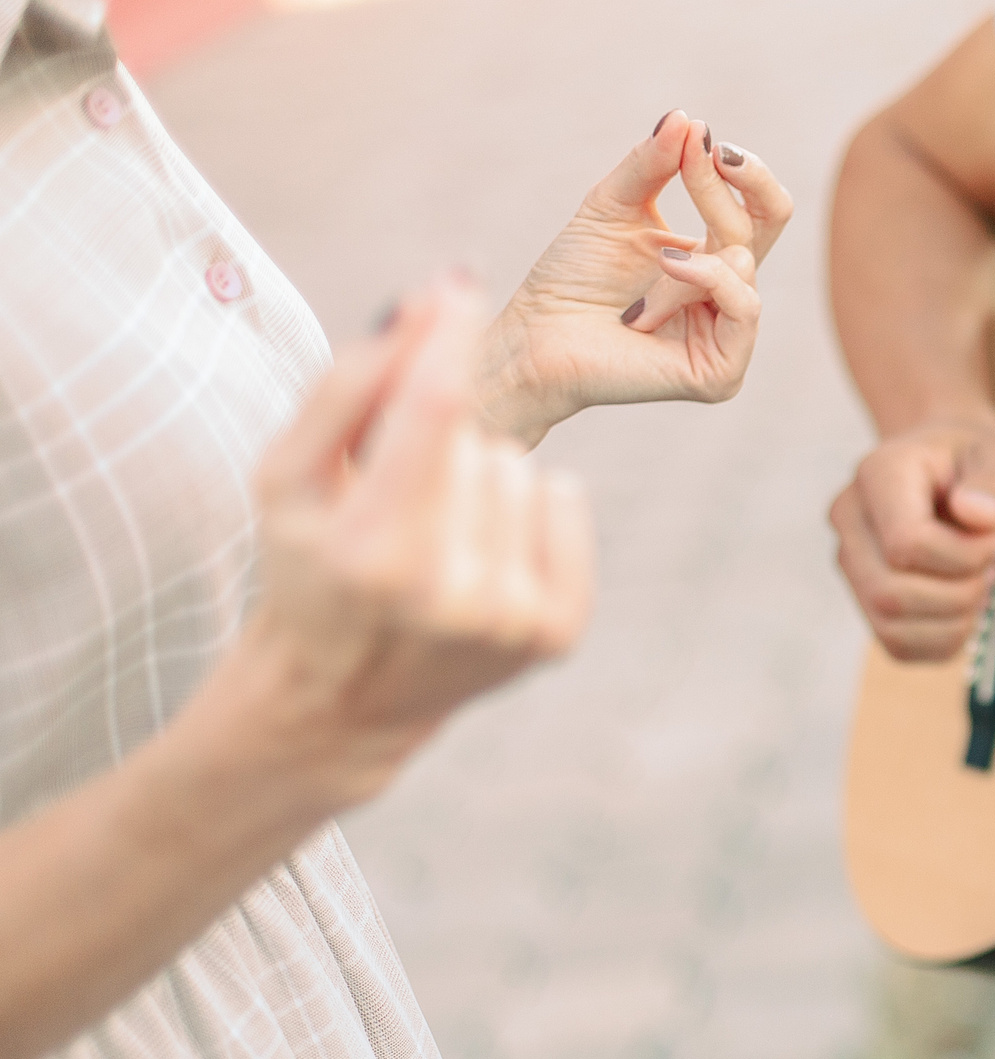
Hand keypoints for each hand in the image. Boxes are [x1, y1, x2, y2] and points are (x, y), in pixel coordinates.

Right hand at [241, 280, 593, 805]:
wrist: (344, 698)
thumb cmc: (311, 566)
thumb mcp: (288, 477)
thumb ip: (351, 382)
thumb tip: (431, 298)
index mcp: (370, 553)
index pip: (434, 411)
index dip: (449, 339)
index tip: (459, 285)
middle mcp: (450, 594)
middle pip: (477, 439)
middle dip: (438, 445)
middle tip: (398, 500)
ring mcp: (511, 620)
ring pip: (523, 469)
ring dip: (481, 482)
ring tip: (436, 535)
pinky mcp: (556, 633)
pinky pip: (566, 502)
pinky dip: (532, 511)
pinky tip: (484, 554)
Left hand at [477, 110, 792, 444]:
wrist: (537, 337)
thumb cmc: (570, 278)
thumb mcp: (612, 205)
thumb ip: (652, 164)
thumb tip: (687, 119)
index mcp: (711, 260)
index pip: (762, 210)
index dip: (747, 172)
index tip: (703, 137)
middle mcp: (727, 296)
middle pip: (765, 223)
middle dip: (717, 189)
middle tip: (696, 156)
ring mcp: (729, 336)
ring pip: (741, 265)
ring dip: (683, 263)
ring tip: (638, 291)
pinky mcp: (722, 371)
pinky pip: (744, 307)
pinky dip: (703, 283)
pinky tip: (662, 281)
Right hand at [829, 415, 994, 659]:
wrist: (948, 468)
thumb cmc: (972, 461)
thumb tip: (979, 516)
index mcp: (877, 475)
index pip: (906, 544)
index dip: (964, 557)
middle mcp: (850, 521)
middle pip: (891, 594)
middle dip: (959, 594)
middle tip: (991, 568)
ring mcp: (852, 564)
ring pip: (891, 627)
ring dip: (953, 620)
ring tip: (979, 586)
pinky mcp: (865, 598)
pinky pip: (898, 645)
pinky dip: (944, 640)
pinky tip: (965, 609)